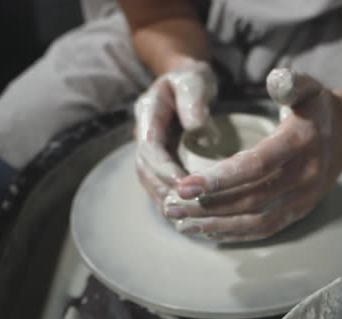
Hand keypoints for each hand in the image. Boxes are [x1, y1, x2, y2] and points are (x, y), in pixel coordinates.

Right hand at [134, 59, 216, 204]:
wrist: (185, 79)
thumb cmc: (191, 78)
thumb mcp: (194, 80)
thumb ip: (194, 102)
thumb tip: (197, 130)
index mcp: (148, 112)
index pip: (150, 148)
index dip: (164, 170)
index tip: (184, 187)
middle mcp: (143, 132)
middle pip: (145, 169)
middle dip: (164, 190)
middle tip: (186, 209)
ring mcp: (149, 147)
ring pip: (149, 179)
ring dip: (165, 198)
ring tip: (186, 217)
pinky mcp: (159, 158)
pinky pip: (159, 181)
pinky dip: (171, 197)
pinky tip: (188, 213)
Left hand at [165, 68, 341, 241]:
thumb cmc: (317, 108)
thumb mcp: (309, 87)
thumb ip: (291, 82)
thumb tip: (275, 78)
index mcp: (301, 143)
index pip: (257, 165)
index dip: (220, 178)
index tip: (184, 185)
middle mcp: (305, 176)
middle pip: (251, 199)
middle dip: (208, 206)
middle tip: (171, 206)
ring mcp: (304, 199)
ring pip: (256, 221)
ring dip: (217, 225)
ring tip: (181, 223)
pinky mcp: (300, 212)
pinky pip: (266, 229)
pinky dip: (236, 233)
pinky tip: (208, 232)